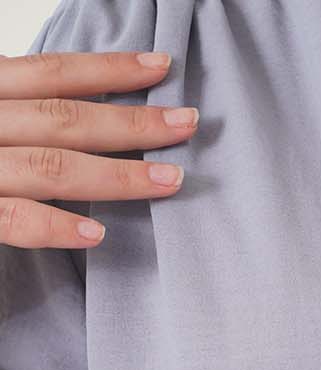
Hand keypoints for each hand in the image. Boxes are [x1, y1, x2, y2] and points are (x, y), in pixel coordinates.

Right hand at [0, 48, 197, 248]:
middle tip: (187, 123)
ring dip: (116, 175)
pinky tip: (98, 232)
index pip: (53, 74)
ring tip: (169, 180)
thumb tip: (84, 120)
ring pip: (51, 167)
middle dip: (131, 123)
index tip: (162, 68)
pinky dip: (56, 225)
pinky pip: (16, 218)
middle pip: (64, 119)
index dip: (109, 70)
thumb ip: (22, 118)